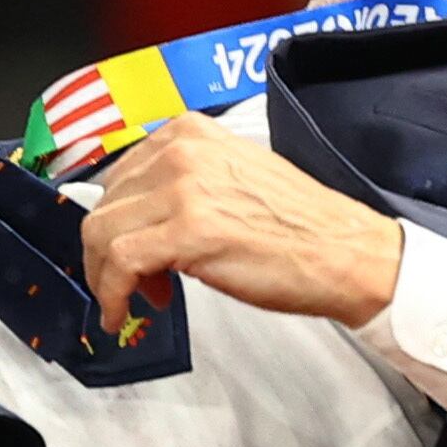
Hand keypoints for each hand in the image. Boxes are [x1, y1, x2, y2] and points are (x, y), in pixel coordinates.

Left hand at [77, 114, 405, 330]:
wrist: (344, 253)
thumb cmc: (298, 227)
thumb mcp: (231, 178)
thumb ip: (182, 185)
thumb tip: (140, 218)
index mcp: (190, 133)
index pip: (119, 176)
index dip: (119, 221)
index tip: (130, 250)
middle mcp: (182, 151)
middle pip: (105, 206)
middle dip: (109, 253)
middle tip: (138, 283)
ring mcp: (183, 189)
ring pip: (101, 233)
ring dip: (105, 277)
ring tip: (136, 299)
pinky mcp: (187, 232)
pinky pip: (118, 263)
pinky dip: (110, 294)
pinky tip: (122, 313)